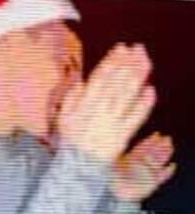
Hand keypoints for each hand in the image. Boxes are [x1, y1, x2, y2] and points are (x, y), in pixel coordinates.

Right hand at [58, 44, 155, 165]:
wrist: (78, 164)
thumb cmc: (71, 140)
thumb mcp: (63, 117)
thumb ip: (71, 97)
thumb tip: (80, 80)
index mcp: (84, 104)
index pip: (100, 77)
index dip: (111, 61)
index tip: (121, 48)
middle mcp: (99, 110)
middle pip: (116, 82)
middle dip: (128, 63)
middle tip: (138, 48)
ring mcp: (112, 121)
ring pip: (127, 95)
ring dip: (137, 77)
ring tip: (146, 62)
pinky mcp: (123, 133)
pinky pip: (135, 117)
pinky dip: (143, 104)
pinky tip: (150, 91)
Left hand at [111, 132, 175, 202]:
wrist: (111, 195)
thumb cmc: (109, 178)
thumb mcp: (112, 161)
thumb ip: (116, 151)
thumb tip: (120, 137)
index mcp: (128, 161)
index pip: (141, 149)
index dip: (149, 142)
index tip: (156, 135)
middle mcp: (138, 167)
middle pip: (151, 154)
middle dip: (159, 146)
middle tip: (166, 139)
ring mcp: (145, 175)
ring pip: (157, 163)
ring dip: (164, 155)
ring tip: (170, 147)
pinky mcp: (150, 184)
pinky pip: (161, 177)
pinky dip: (167, 172)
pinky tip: (171, 166)